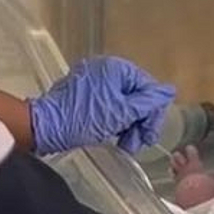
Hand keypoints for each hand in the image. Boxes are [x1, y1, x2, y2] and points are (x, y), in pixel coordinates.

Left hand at [27, 56, 175, 155]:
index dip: (152, 114)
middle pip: (136, 95)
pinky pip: (109, 105)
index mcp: (117, 68)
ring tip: (125, 145)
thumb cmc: (82, 118)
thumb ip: (148, 102)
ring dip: (128, 125)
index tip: (148, 137)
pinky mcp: (84, 94)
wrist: (43, 127)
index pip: (148, 88)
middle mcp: (106, 69)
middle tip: (135, 145)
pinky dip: (113, 121)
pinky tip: (112, 136)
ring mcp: (94, 81)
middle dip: (139, 122)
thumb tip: (170, 90)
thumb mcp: (120, 113)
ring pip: (123, 102)